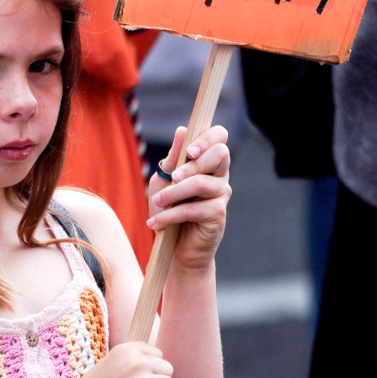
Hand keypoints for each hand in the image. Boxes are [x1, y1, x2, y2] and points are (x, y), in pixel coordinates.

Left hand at [147, 125, 231, 269]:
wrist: (173, 247)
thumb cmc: (168, 209)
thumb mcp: (163, 180)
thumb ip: (173, 158)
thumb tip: (182, 130)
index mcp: (207, 161)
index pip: (219, 136)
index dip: (207, 138)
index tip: (188, 151)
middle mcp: (219, 174)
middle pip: (220, 153)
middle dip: (193, 164)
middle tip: (173, 177)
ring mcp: (221, 194)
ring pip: (202, 183)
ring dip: (174, 192)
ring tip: (157, 202)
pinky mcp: (218, 214)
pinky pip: (193, 209)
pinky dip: (170, 216)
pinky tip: (155, 223)